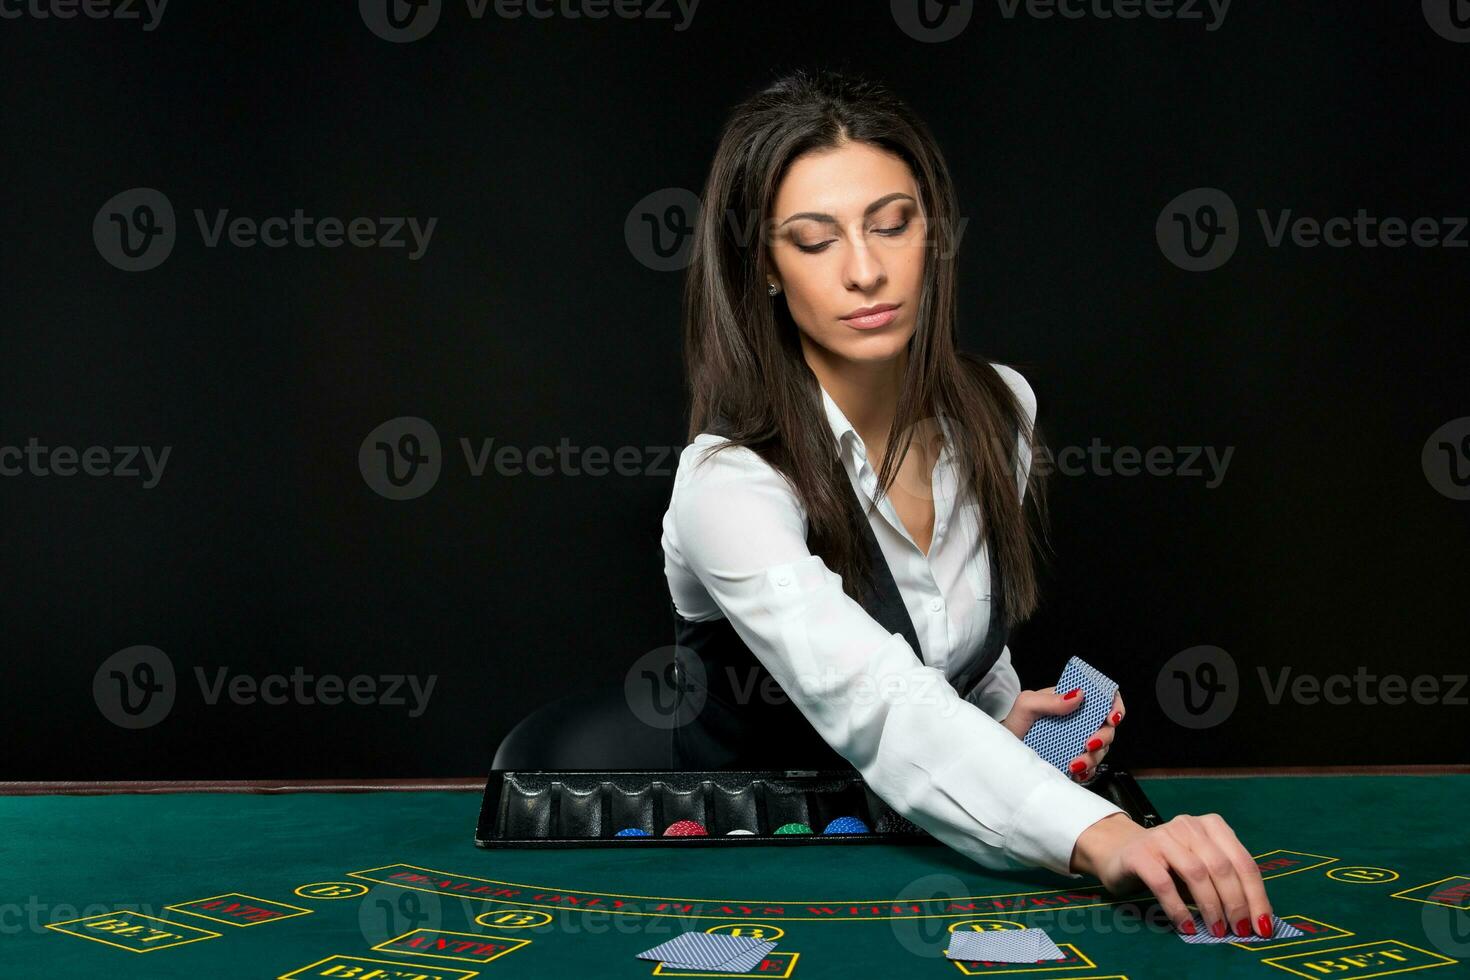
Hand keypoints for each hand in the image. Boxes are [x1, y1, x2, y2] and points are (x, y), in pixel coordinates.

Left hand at [999, 685, 1123, 781]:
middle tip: (1089, 744)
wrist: (1004, 754)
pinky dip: (1087, 772)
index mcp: (1070, 703)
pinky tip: (1075, 772)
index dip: (1114, 706)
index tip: (1111, 718)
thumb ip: (1050, 699)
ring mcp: (1078, 743)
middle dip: (1104, 737)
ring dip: (1092, 758)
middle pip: (1107, 727)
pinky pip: (1092, 769)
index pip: (1102, 698)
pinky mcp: (1075, 762)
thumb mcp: (1026, 705)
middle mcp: (1078, 722)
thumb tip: (1078, 695)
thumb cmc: (1014, 725)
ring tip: (1073, 764)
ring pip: (1102, 750)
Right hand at [1070, 811, 1275, 938]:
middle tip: (1239, 931)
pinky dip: (1178, 908)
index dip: (1256, 896)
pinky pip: (1164, 884)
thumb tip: (1255, 919)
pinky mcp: (1139, 854)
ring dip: (1211, 906)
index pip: (1243, 861)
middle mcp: (1188, 826)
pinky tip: (1186, 926)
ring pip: (1196, 873)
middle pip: (1222, 867)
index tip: (1262, 926)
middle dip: (1236, 903)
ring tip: (1216, 931)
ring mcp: (1162, 837)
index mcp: (1211, 826)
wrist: (1118, 852)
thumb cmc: (1169, 866)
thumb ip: (1224, 884)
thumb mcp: (1201, 868)